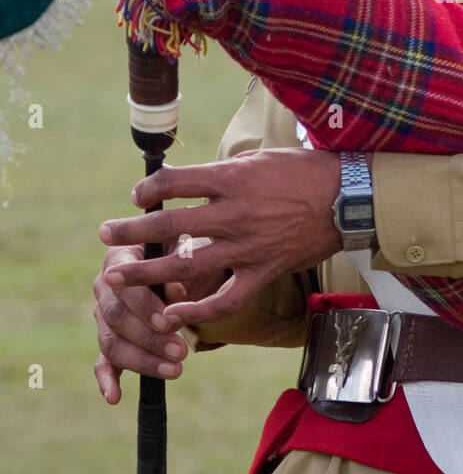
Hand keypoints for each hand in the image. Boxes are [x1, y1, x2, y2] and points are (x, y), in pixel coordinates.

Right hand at [93, 244, 228, 402]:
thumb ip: (184, 268)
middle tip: (181, 352)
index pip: (123, 283)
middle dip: (148, 338)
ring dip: (142, 360)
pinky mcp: (111, 338)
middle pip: (115, 317)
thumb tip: (177, 294)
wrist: (190, 265)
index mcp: (120, 258)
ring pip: (111, 342)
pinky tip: (115, 397)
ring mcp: (104, 314)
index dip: (144, 305)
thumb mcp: (193, 254)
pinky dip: (107, 380)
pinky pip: (104, 361)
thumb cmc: (191, 254)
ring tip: (175, 370)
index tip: (169, 322)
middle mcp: (106, 286)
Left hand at [97, 148, 342, 328]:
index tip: (137, 196)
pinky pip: (224, 298)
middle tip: (104, 233)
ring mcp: (247, 246)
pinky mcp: (263, 271)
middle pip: (168, 224)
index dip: (148, 190)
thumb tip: (184, 178)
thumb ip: (220, 172)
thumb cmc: (303, 172)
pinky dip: (196, 310)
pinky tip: (171, 315)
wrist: (347, 199)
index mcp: (231, 179)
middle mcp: (234, 214)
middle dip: (130, 230)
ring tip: (116, 276)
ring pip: (186, 263)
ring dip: (146, 271)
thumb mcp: (258, 159)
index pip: (174, 183)